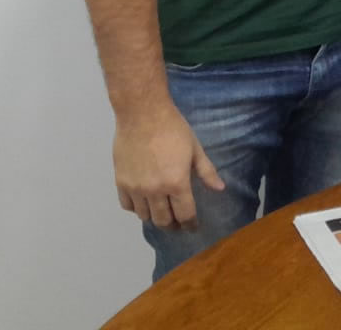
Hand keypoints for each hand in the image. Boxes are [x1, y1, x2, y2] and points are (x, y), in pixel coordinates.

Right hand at [113, 100, 224, 229]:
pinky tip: (143, 202)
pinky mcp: (120, 182)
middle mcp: (155, 191)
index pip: (185, 215)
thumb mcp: (195, 149)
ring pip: (145, 216)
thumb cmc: (173, 128)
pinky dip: (136, 208)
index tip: (192, 227)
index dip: (190, 224)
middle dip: (173, 225)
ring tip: (161, 212)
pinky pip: (127, 206)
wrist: (142, 113)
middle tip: (178, 222)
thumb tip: (220, 189)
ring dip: (155, 217)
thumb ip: (207, 172)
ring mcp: (136, 188)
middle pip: (164, 221)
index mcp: (177, 183)